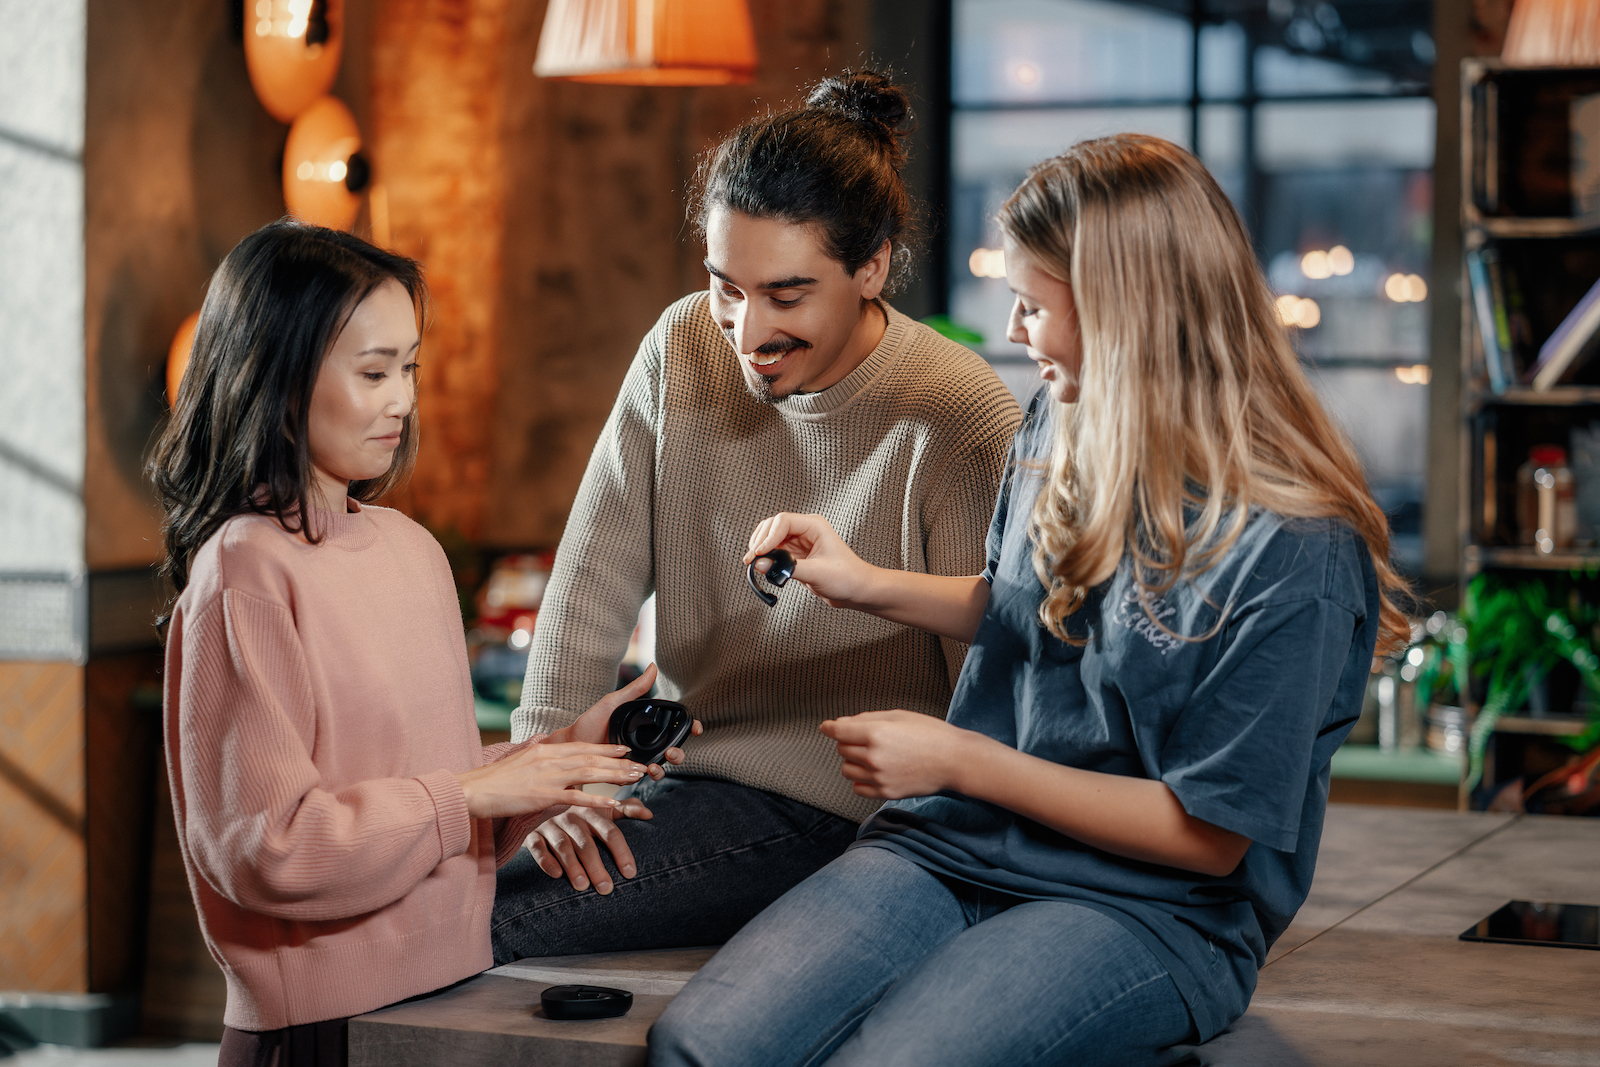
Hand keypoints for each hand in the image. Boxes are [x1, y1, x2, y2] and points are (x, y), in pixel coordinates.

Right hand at [455, 740, 647, 819]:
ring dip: (615, 775)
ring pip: (588, 773)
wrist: (472, 790)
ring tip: (636, 778)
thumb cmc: (494, 781)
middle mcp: (549, 759)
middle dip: (619, 761)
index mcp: (545, 750)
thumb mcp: (521, 763)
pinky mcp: (542, 795)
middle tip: (643, 765)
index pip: (582, 746)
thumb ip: (540, 760)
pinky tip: (612, 802)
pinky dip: (596, 799)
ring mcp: (546, 777)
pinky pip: (574, 797)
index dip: (606, 748)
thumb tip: (551, 757)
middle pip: (591, 757)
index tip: (625, 749)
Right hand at [524, 796, 653, 893]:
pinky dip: (546, 860)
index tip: (630, 873)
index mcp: (592, 812)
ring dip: (572, 866)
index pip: (610, 832)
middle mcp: (572, 817)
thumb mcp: (602, 807)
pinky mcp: (533, 833)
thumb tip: (650, 814)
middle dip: (597, 867)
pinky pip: (537, 846)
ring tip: (582, 886)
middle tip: (606, 889)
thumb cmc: (580, 812)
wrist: (543, 799)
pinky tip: (555, 875)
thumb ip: (626, 809)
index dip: (621, 852)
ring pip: (563, 846)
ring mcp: (551, 825)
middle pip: (587, 843)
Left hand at [555, 663, 702, 779]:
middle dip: (679, 753)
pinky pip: (640, 777)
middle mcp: (646, 743)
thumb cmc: (591, 722)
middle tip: (671, 752)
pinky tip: (640, 773)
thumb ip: (635, 688)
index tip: (696, 728)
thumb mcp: (614, 702)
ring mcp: (637, 759)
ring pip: (661, 766)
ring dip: (663, 768)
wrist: (571, 744)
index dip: (690, 728)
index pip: (675, 727)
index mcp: (647, 725)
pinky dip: (644, 776)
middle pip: (674, 749)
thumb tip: (653, 666)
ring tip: (654, 767)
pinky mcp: (626, 774)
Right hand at [743, 512, 874, 607]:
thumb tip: (761, 564)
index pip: (783, 522)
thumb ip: (787, 568)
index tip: (759, 553)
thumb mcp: (817, 573)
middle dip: (760, 542)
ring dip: (761, 550)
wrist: (857, 591)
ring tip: (754, 564)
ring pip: (771, 539)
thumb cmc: (847, 578)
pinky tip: (763, 568)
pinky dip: (766, 559)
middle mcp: (805, 531)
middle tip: (751, 560)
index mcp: (814, 526)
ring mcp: (799, 543)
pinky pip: (774, 553)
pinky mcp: (795, 556)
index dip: (768, 537)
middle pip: (772, 527)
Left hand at [819, 710, 980, 799]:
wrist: (954, 760)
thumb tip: (843, 724)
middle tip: (866, 738)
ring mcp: (879, 777)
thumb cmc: (931, 734)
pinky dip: (861, 780)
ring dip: (853, 761)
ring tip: (871, 756)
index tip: (826, 727)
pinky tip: (874, 772)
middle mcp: (873, 756)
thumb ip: (868, 719)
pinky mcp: (886, 792)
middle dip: (848, 742)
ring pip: (847, 769)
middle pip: (842, 749)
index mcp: (876, 733)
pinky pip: (858, 788)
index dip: (830, 727)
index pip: (838, 731)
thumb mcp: (899, 716)